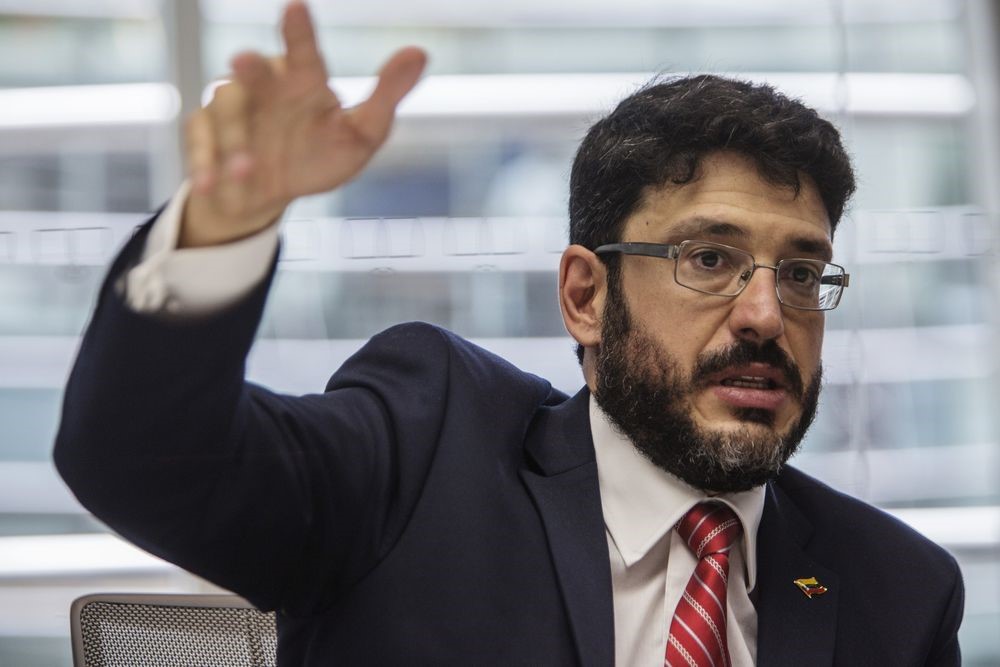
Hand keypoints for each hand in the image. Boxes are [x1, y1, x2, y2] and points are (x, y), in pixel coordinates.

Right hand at [180, 0, 426, 247]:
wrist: (276, 194)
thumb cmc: (322, 155)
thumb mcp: (362, 134)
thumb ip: (386, 96)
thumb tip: (420, 52)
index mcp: (304, 82)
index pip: (305, 55)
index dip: (300, 32)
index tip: (296, 7)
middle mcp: (264, 88)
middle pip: (253, 73)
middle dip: (249, 69)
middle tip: (241, 63)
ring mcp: (231, 111)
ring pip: (226, 115)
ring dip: (234, 143)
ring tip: (247, 171)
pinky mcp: (204, 135)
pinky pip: (199, 145)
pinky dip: (203, 165)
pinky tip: (206, 185)